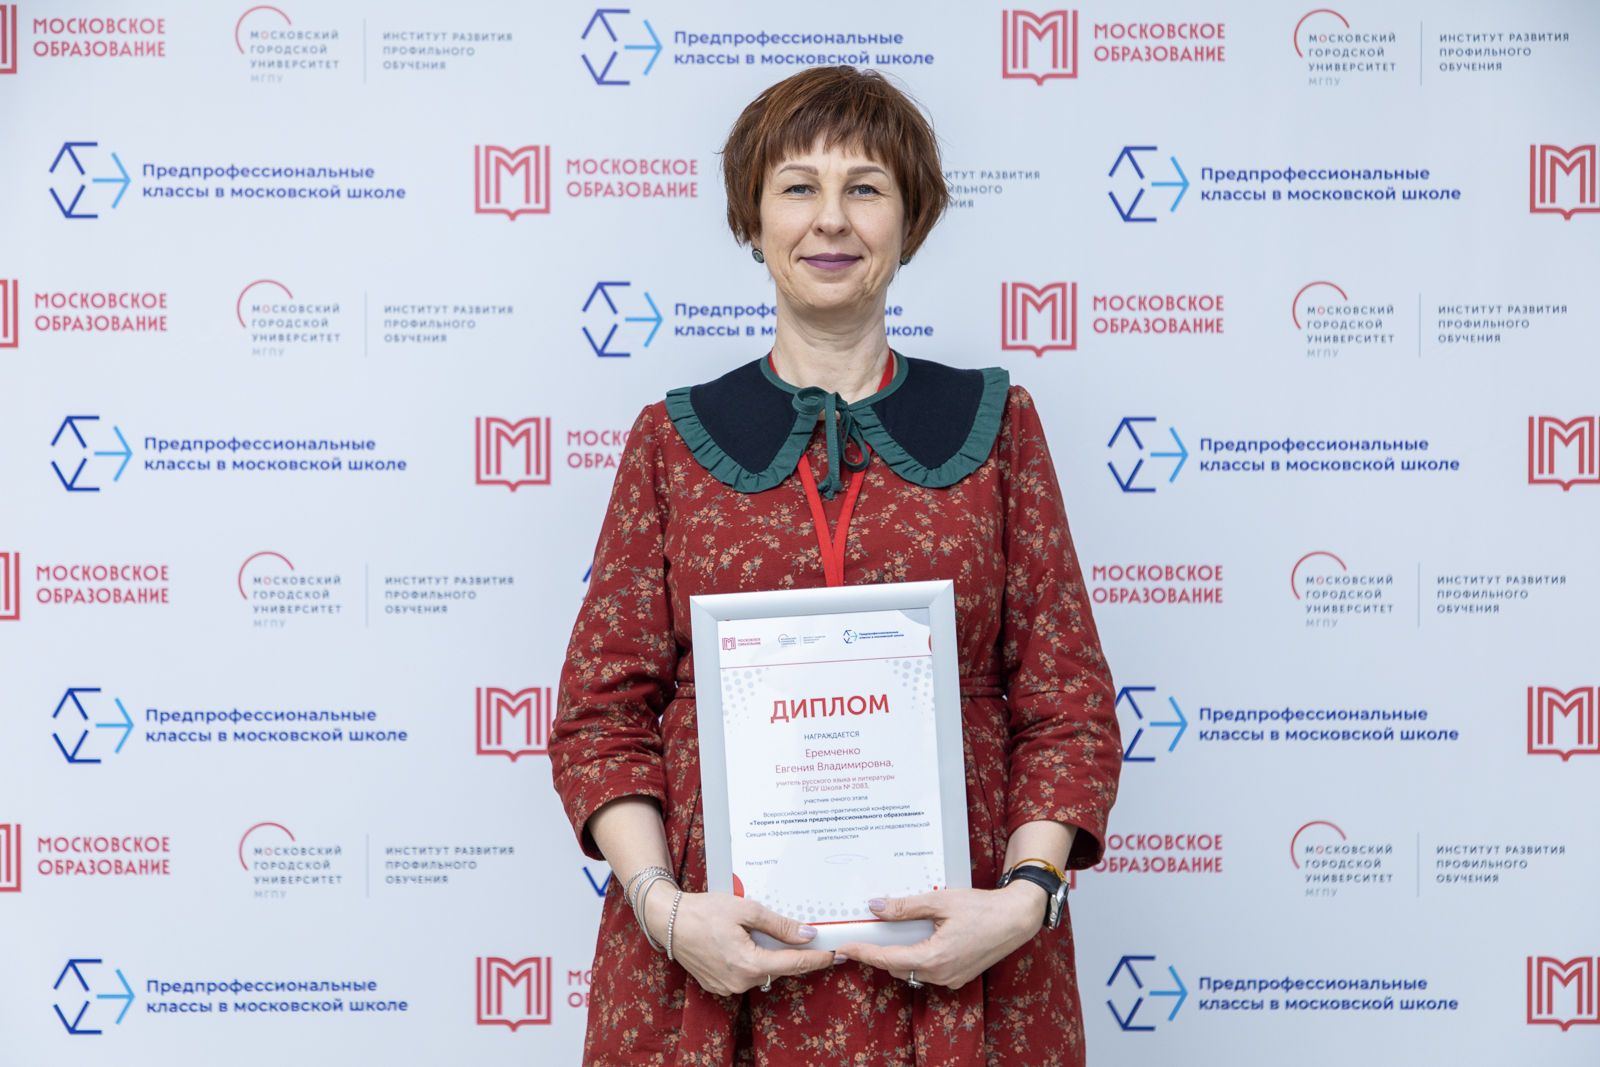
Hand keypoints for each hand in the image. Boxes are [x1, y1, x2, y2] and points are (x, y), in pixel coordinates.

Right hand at [641, 884, 836, 996]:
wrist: (667, 921)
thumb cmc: (704, 911)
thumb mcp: (746, 910)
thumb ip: (780, 925)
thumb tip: (808, 935)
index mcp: (750, 964)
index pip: (794, 964)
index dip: (818, 959)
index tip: (836, 955)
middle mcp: (740, 982)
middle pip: (779, 968)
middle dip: (794, 954)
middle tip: (811, 939)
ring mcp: (727, 987)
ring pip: (762, 972)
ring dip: (769, 956)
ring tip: (765, 934)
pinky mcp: (718, 986)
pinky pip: (744, 975)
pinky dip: (751, 961)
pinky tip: (745, 943)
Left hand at [834, 882, 1044, 989]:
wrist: (1016, 918)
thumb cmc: (982, 908)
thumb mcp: (940, 901)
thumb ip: (906, 907)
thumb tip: (876, 907)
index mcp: (933, 958)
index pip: (887, 959)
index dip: (863, 953)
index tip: (844, 948)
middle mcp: (941, 975)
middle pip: (897, 967)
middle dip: (878, 953)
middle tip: (863, 935)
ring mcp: (951, 979)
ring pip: (911, 971)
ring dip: (898, 956)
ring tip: (888, 935)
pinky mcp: (959, 976)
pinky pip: (928, 972)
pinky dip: (916, 958)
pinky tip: (916, 939)